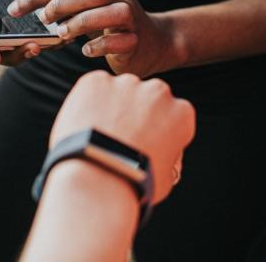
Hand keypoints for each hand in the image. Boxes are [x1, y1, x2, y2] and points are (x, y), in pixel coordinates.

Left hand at [8, 0, 179, 76]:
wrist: (157, 44)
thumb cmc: (114, 27)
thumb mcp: (91, 12)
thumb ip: (69, 10)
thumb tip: (34, 14)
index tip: (15, 8)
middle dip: (63, 3)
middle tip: (43, 18)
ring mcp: (131, 20)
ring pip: (110, 12)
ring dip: (82, 22)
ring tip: (63, 34)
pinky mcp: (136, 42)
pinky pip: (119, 40)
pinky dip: (100, 45)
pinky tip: (86, 51)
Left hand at [50, 70, 195, 202]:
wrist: (96, 180)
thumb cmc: (132, 185)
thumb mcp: (167, 177)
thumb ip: (169, 156)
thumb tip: (164, 154)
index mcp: (181, 113)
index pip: (171, 115)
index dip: (157, 130)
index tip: (144, 143)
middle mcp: (158, 91)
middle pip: (148, 97)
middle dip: (136, 112)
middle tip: (119, 137)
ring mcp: (126, 83)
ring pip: (120, 90)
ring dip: (112, 106)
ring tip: (97, 134)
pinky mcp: (96, 80)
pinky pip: (93, 87)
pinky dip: (88, 101)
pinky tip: (84, 124)